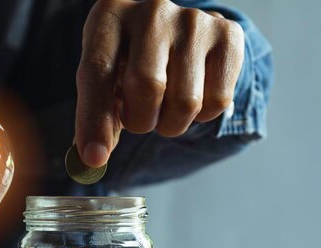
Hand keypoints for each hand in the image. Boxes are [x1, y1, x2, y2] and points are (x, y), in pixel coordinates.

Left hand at [74, 0, 244, 166]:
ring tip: (165, 106)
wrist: (176, 32)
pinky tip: (192, 94)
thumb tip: (92, 160)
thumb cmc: (129, 61)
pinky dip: (202, 116)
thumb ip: (96, 116)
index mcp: (110, 15)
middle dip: (140, 120)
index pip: (97, 71)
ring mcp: (193, 20)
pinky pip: (216, 102)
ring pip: (185, 102)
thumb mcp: (105, 77)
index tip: (95, 157)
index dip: (94, 120)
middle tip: (140, 119)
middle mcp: (152, 10)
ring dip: (171, 124)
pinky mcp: (227, 36)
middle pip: (147, 86)